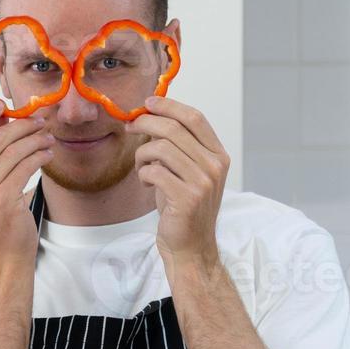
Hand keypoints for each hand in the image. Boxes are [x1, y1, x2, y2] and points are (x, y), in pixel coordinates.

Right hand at [0, 99, 52, 264]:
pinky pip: (25, 165)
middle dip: (21, 125)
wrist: (2, 253)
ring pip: (13, 151)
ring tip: (46, 138)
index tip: (1, 105)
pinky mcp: (2, 200)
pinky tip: (47, 154)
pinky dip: (40, 155)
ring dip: (35, 140)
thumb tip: (1, 116)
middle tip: (38, 122)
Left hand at [127, 96, 229, 272]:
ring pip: (161, 148)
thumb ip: (176, 147)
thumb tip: (150, 118)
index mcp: (218, 155)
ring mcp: (203, 182)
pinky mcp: (187, 197)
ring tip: (142, 168)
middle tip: (131, 127)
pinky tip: (146, 182)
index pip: (195, 118)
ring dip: (142, 154)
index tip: (148, 102)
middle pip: (174, 128)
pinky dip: (143, 173)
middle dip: (146, 123)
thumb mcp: (185, 172)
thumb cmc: (182, 208)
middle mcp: (214, 166)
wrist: (190, 246)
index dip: (169, 105)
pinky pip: (155, 171)